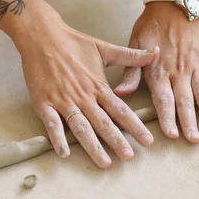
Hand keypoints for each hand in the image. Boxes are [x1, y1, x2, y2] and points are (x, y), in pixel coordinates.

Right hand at [14, 15, 158, 167]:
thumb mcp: (104, 48)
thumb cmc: (73, 42)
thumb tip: (155, 52)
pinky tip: (64, 154)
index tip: (147, 141)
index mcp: (98, 86)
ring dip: (93, 146)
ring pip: (81, 127)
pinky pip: (52, 124)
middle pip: (103, 123)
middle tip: (130, 157)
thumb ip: (130, 55)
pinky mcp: (43, 103)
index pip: (120, 109)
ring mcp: (63, 100)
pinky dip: (58, 139)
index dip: (134, 126)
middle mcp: (83, 96)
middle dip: (117, 141)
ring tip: (104, 162)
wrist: (42, 36)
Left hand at [115, 2, 198, 142]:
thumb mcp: (134, 45)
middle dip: (189, 122)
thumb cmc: (150, 26)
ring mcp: (195, 64)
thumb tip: (120, 94)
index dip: (167, 118)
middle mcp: (178, 71)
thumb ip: (130, 72)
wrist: (172, 3)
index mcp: (159, 70)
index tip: (171, 135)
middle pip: (185, 101)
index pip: (163, 99)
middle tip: (194, 141)